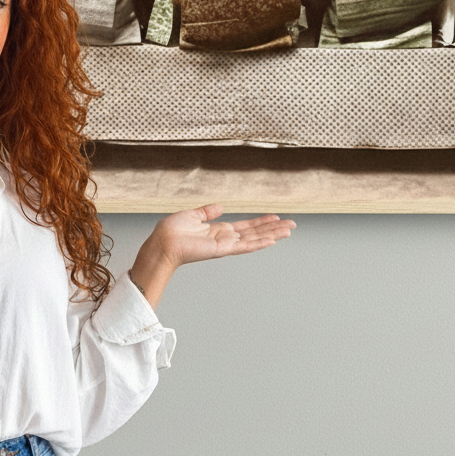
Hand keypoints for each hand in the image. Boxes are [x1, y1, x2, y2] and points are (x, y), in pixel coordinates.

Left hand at [129, 204, 294, 307]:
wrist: (162, 242)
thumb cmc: (172, 231)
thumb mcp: (193, 215)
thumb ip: (207, 211)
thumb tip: (220, 206)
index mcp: (218, 230)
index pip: (246, 226)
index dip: (261, 222)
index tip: (276, 218)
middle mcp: (225, 238)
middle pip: (255, 233)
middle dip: (274, 228)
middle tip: (291, 225)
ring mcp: (225, 245)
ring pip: (254, 239)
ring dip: (272, 234)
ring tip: (289, 231)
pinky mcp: (222, 249)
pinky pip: (244, 246)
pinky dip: (259, 243)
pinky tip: (272, 240)